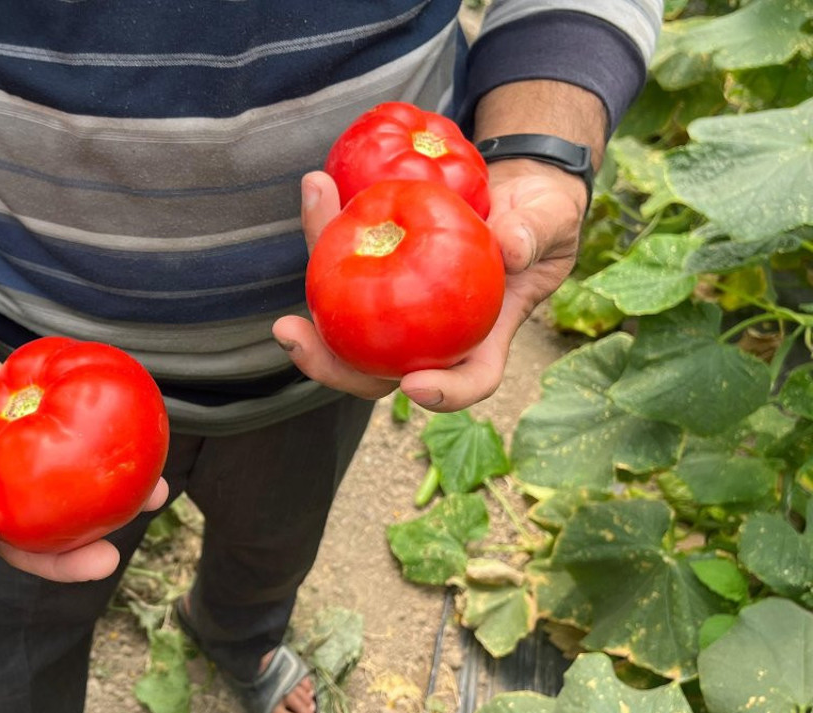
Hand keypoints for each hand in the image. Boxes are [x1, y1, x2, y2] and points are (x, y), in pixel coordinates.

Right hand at [0, 307, 168, 581]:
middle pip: (15, 544)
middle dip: (58, 559)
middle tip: (99, 561)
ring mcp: (0, 465)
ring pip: (53, 502)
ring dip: (101, 511)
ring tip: (150, 503)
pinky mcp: (26, 426)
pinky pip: (69, 444)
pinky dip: (107, 448)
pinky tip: (148, 446)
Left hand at [273, 162, 585, 409]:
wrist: (515, 192)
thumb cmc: (541, 219)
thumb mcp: (552, 223)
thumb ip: (534, 234)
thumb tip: (510, 248)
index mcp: (482, 338)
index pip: (466, 381)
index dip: (443, 394)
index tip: (415, 384)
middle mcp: (430, 334)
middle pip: (376, 370)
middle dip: (328, 364)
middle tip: (292, 335)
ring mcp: (398, 306)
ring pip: (346, 316)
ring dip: (313, 278)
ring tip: (306, 226)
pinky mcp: (377, 269)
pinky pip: (345, 259)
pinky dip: (328, 225)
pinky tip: (318, 186)